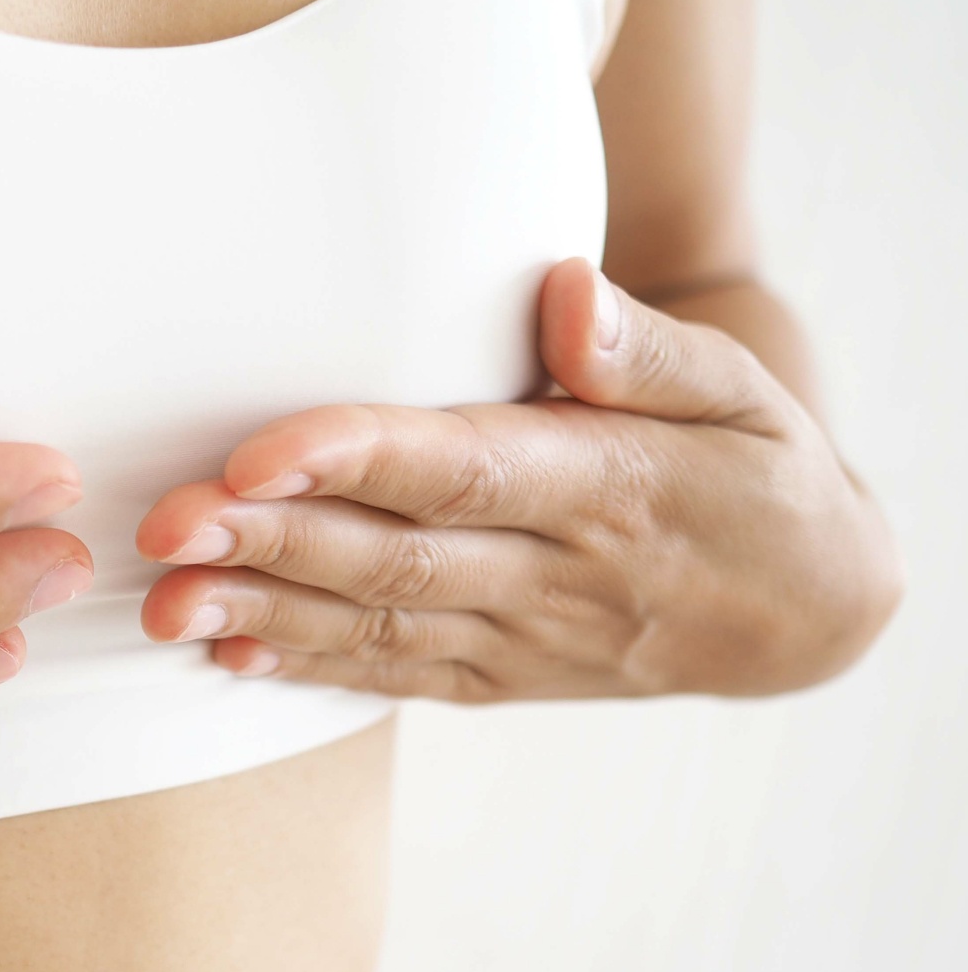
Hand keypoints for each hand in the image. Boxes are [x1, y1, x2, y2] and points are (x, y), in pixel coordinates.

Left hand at [136, 259, 900, 701]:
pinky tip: (226, 652)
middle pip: (395, 558)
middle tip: (164, 528)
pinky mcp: (503, 679)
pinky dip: (309, 668)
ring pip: (379, 627)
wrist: (807, 611)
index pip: (466, 470)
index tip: (257, 452)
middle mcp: (556, 573)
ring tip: (163, 601)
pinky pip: (397, 676)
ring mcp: (525, 638)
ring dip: (265, 614)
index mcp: (609, 484)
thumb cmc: (758, 471)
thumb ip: (646, 350)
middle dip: (271, 543)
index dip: (357, 460)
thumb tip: (564, 293)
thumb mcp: (744, 392)